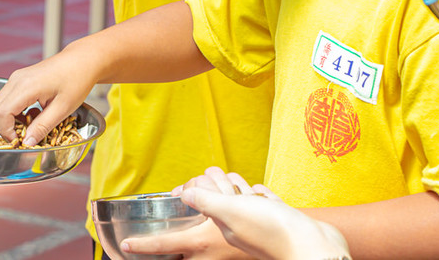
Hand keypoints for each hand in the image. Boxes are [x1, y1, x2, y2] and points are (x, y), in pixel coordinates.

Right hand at [0, 48, 96, 143]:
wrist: (82, 60)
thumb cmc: (77, 80)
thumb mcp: (63, 108)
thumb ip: (43, 126)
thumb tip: (27, 143)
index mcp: (26, 86)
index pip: (1, 113)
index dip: (6, 132)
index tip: (20, 142)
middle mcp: (16, 80)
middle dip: (4, 128)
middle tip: (22, 138)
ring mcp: (16, 77)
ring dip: (8, 120)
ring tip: (29, 126)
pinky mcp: (19, 78)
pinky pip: (6, 99)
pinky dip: (13, 112)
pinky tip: (30, 115)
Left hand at [126, 167, 350, 259]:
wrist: (315, 244)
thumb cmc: (273, 231)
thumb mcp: (231, 210)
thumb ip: (204, 199)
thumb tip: (184, 193)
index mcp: (206, 242)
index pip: (166, 246)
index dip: (144, 245)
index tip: (123, 245)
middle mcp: (218, 242)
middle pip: (196, 212)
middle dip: (209, 194)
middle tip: (227, 192)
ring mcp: (238, 234)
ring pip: (224, 201)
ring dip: (235, 191)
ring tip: (249, 195)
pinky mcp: (256, 225)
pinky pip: (247, 202)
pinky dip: (254, 196)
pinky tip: (265, 199)